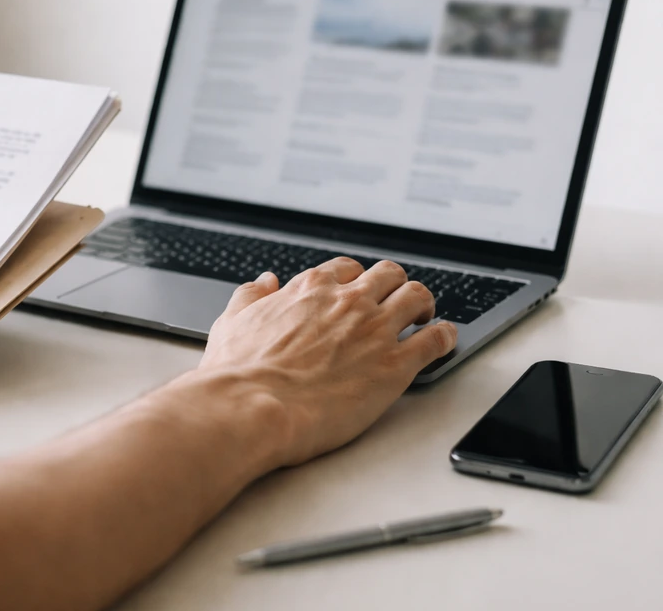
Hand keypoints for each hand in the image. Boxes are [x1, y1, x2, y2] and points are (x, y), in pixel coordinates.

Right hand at [201, 258, 456, 467]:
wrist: (252, 406)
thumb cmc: (238, 373)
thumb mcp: (231, 322)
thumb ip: (250, 296)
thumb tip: (263, 282)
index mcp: (309, 289)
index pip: (345, 270)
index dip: (354, 281)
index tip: (357, 293)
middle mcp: (346, 302)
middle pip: (388, 275)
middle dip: (393, 286)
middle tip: (395, 303)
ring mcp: (374, 330)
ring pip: (417, 297)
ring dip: (422, 305)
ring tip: (424, 318)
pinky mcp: (395, 365)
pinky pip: (436, 340)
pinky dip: (445, 337)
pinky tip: (444, 342)